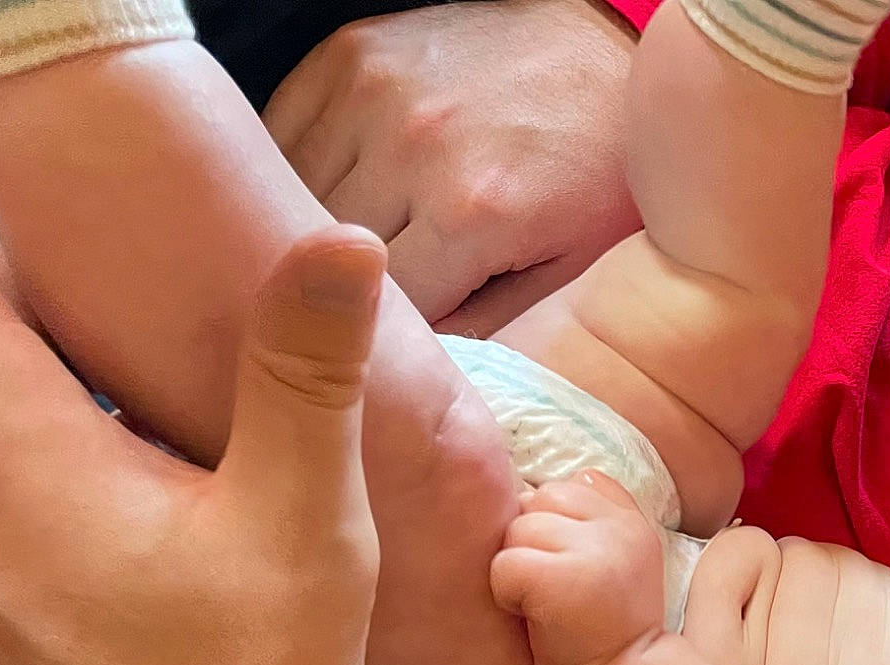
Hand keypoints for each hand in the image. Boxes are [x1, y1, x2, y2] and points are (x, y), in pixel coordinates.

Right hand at [264, 0, 640, 328]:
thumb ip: (491, 331)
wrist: (608, 55)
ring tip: (338, 262)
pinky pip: (280, 134)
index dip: (379, 347)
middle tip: (358, 315)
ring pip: (288, 197)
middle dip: (340, 296)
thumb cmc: (602, 169)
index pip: (377, 317)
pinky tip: (330, 200)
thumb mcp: (572, 274)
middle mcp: (411, 146)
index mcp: (470, 214)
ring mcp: (371, 91)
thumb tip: (418, 384)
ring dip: (308, 236)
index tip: (384, 360)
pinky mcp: (346, 55)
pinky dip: (292, 175)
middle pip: (323, 260)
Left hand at [491, 472, 666, 664]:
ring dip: (519, 567)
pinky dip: (507, 594)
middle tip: (553, 589)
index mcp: (633, 523)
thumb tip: (534, 488)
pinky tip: (533, 617)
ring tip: (543, 604)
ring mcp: (593, 551)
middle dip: (533, 542)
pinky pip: (505, 564)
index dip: (557, 523)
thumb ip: (594, 520)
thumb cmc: (605, 630)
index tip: (570, 568)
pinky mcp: (561, 578)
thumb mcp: (618, 565)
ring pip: (518, 529)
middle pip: (540, 499)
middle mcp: (618, 529)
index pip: (576, 484)